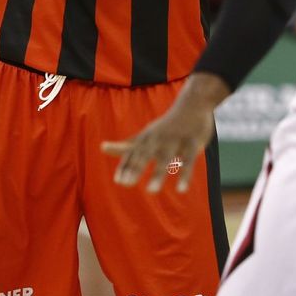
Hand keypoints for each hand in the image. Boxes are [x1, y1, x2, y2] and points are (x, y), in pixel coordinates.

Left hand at [101, 73, 228, 192]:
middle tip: (126, 184)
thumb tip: (102, 147)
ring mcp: (175, 141)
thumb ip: (125, 145)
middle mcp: (158, 139)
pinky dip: (184, 175)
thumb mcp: (145, 135)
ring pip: (166, 159)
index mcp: (146, 138)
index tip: (118, 180)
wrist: (193, 104)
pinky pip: (188, 161)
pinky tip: (180, 190)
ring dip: (158, 174)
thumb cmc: (165, 126)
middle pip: (145, 154)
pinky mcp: (192, 143)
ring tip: (150, 191)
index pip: (133, 152)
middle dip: (136, 168)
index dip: (126, 166)